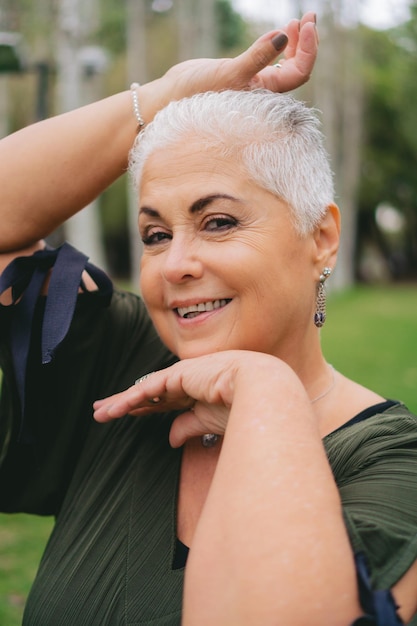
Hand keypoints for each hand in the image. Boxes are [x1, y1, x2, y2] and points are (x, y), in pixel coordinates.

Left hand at [93, 351, 288, 446]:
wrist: (262, 391)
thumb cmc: (245, 408)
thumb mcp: (210, 422)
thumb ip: (188, 427)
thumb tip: (170, 439)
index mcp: (197, 392)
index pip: (164, 402)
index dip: (144, 409)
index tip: (126, 417)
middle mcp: (187, 382)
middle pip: (149, 394)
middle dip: (126, 403)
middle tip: (102, 411)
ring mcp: (183, 376)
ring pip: (145, 391)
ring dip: (122, 402)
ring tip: (100, 413)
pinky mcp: (179, 374)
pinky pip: (150, 388)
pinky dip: (132, 399)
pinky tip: (115, 409)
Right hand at [150, 12, 317, 108]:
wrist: (171, 100)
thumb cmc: (196, 94)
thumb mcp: (228, 74)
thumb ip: (256, 57)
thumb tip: (283, 36)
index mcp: (265, 97)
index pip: (299, 73)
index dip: (308, 50)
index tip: (306, 24)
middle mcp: (263, 92)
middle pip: (297, 68)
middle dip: (306, 42)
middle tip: (310, 16)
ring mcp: (253, 83)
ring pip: (285, 63)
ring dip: (295, 41)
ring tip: (298, 21)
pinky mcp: (242, 74)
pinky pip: (269, 60)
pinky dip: (277, 44)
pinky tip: (279, 33)